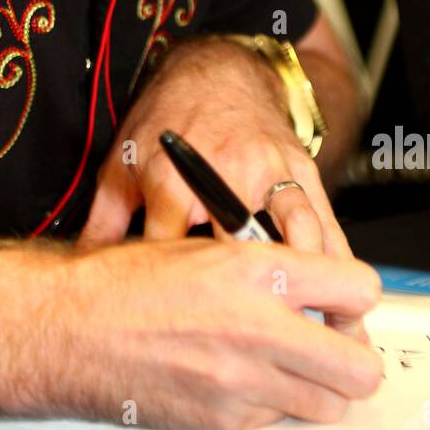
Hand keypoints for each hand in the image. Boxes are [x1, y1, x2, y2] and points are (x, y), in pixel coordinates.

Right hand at [48, 237, 382, 429]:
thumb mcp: (205, 247)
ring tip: (287, 364)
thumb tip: (315, 285)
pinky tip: (238, 377)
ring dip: (317, 386)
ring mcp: (243, 379)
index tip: (343, 303)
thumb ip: (266, 265)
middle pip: (359, 365)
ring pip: (327, 403)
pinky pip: (276, 418)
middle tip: (333, 346)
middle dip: (354, 357)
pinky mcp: (223, 418)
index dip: (356, 299)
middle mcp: (259, 325)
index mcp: (258, 268)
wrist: (68, 329)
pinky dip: (269, 402)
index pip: (359, 289)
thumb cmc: (125, 282)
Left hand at [79, 35, 367, 339]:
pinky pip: (328, 223)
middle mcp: (226, 177)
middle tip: (263, 357)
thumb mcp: (122, 166)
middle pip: (243, 256)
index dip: (176, 304)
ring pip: (298, 241)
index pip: (172, 255)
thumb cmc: (167, 122)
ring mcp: (270, 174)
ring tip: (324, 343)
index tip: (184, 343)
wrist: (216, 72)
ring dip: (314, 294)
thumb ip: (103, 225)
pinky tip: (348, 304)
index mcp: (174, 179)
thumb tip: (81, 279)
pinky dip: (338, 266)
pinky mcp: (304, 172)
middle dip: (253, 309)